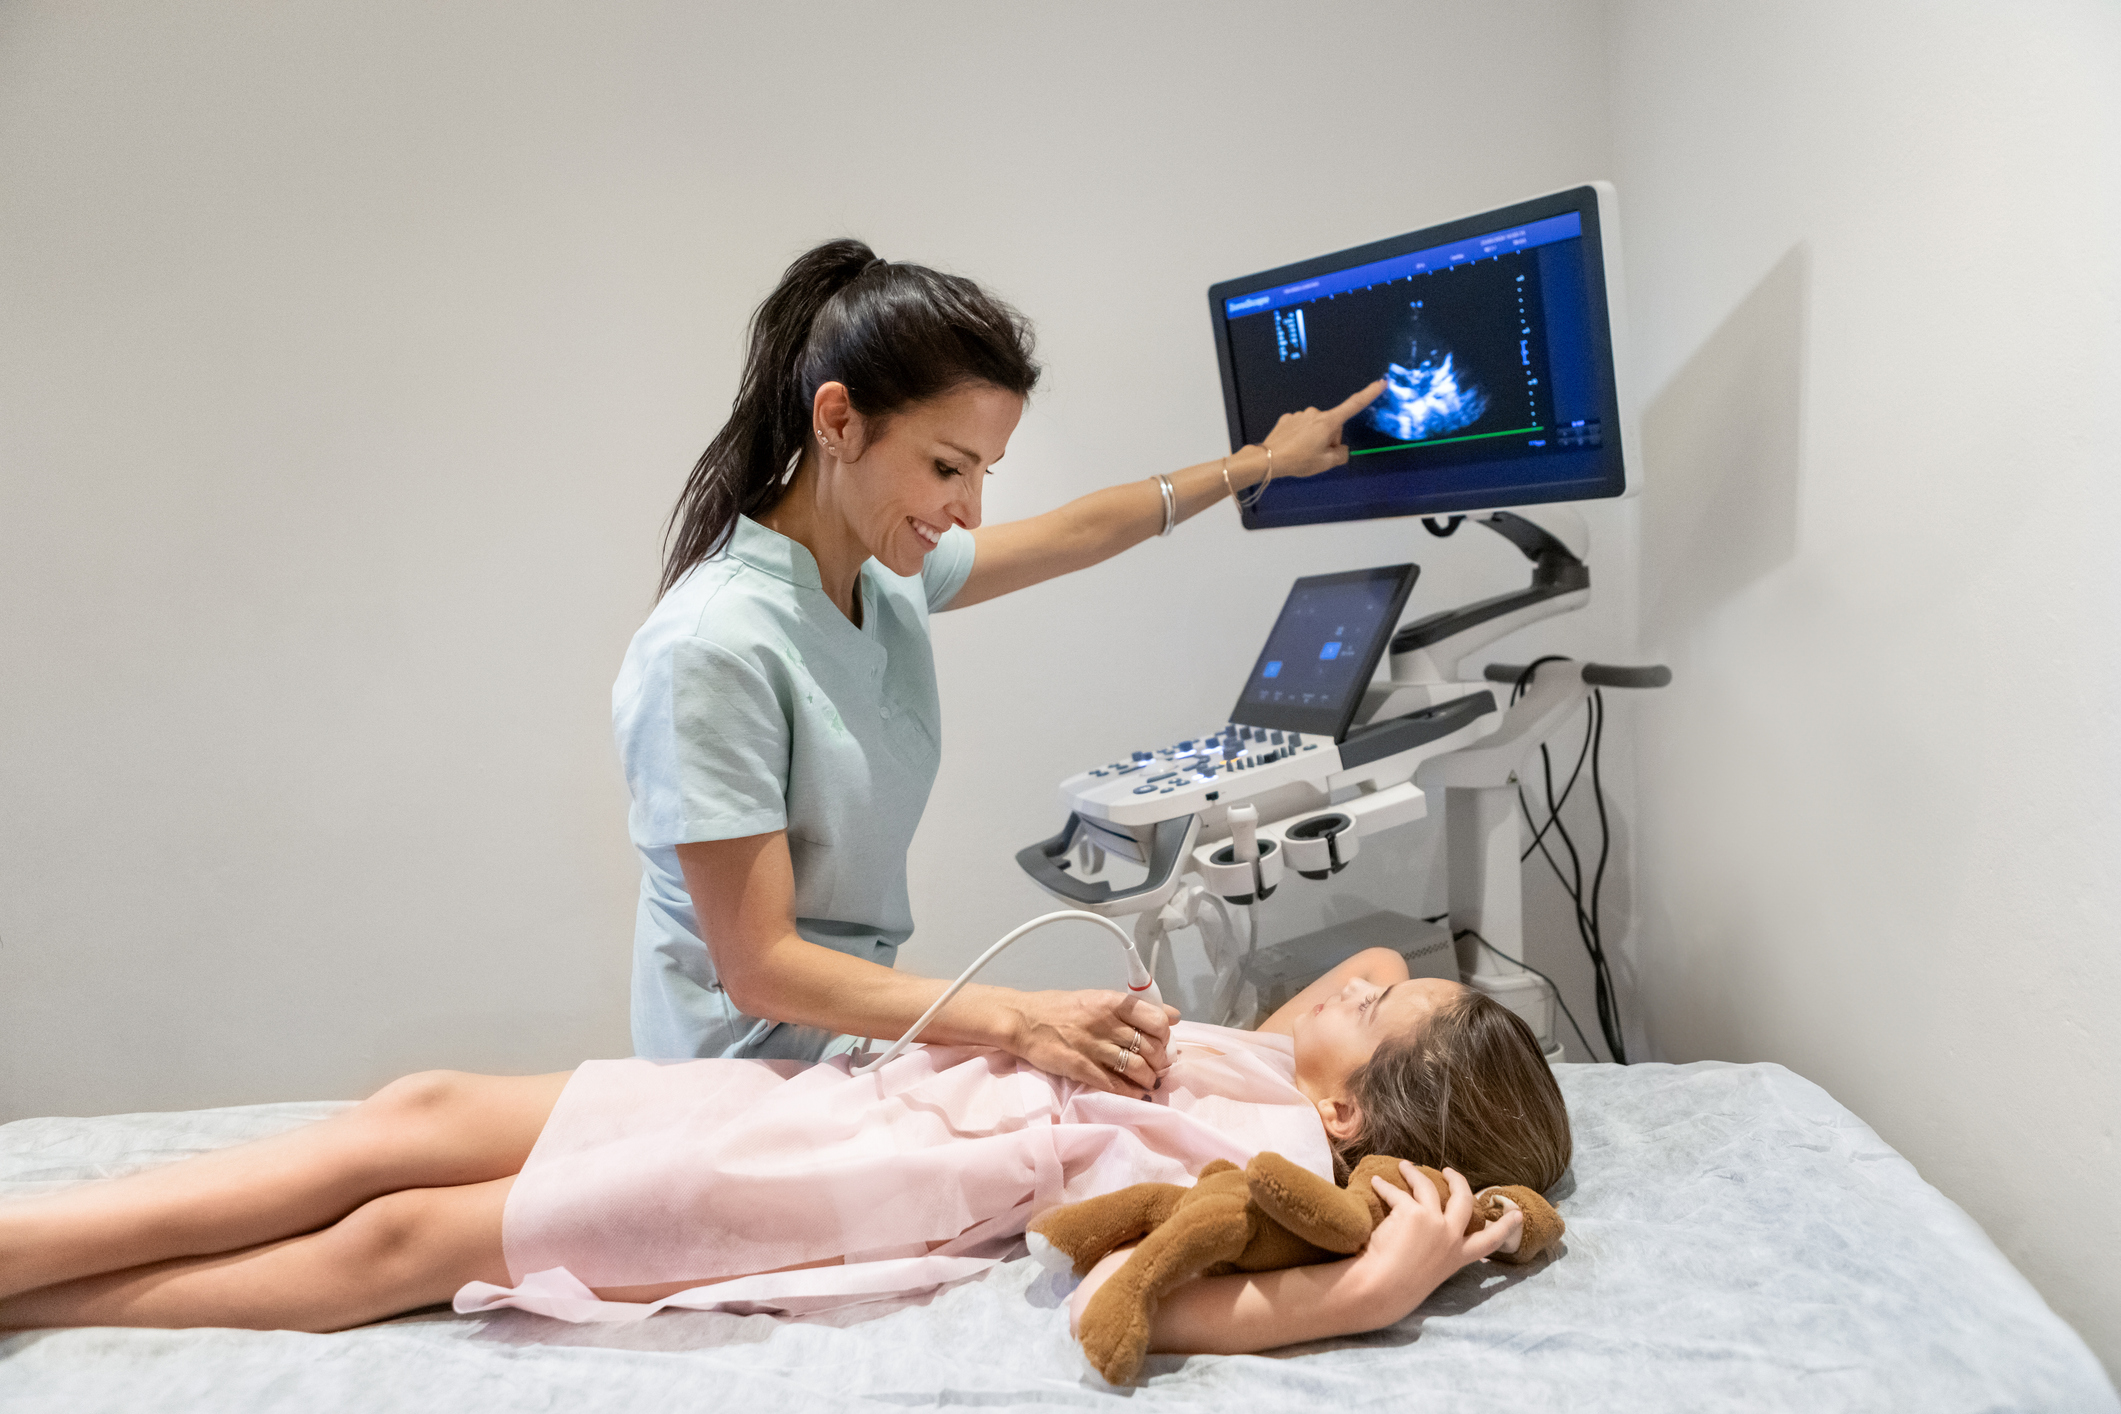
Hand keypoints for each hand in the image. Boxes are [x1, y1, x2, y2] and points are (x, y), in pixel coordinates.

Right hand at [1004, 990, 1179, 1097]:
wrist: (1023, 1020)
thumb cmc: (1060, 1008)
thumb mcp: (1097, 997)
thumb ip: (1133, 1008)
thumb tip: (1172, 1016)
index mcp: (1111, 1002)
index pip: (1155, 1020)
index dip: (1165, 1036)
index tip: (1162, 1042)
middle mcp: (1105, 1023)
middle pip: (1149, 1047)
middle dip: (1159, 1061)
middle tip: (1157, 1066)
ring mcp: (1093, 1047)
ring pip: (1137, 1068)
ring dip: (1148, 1079)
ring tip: (1148, 1081)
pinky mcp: (1080, 1068)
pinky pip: (1115, 1085)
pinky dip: (1130, 1092)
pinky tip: (1135, 1093)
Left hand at [1257, 380, 1385, 480]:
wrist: (1268, 459)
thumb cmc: (1299, 460)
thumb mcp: (1326, 463)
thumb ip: (1341, 455)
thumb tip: (1341, 449)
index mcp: (1328, 422)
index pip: (1353, 406)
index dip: (1369, 394)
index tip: (1381, 382)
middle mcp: (1315, 413)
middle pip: (1332, 425)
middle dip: (1330, 439)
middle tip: (1318, 455)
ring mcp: (1300, 414)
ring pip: (1316, 427)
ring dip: (1315, 438)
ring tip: (1303, 453)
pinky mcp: (1288, 418)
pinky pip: (1302, 427)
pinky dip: (1301, 436)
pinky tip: (1293, 446)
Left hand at [1348, 1162, 1520, 1322]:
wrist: (1382, 1290)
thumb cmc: (1398, 1288)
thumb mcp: (1431, 1271)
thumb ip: (1439, 1252)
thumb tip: (1431, 1230)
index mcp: (1458, 1256)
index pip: (1490, 1241)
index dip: (1505, 1226)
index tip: (1517, 1214)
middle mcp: (1452, 1237)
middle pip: (1463, 1200)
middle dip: (1458, 1181)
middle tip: (1449, 1171)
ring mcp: (1435, 1222)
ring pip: (1427, 1186)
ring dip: (1414, 1173)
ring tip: (1405, 1167)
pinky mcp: (1413, 1212)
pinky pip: (1396, 1192)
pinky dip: (1384, 1186)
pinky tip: (1376, 1183)